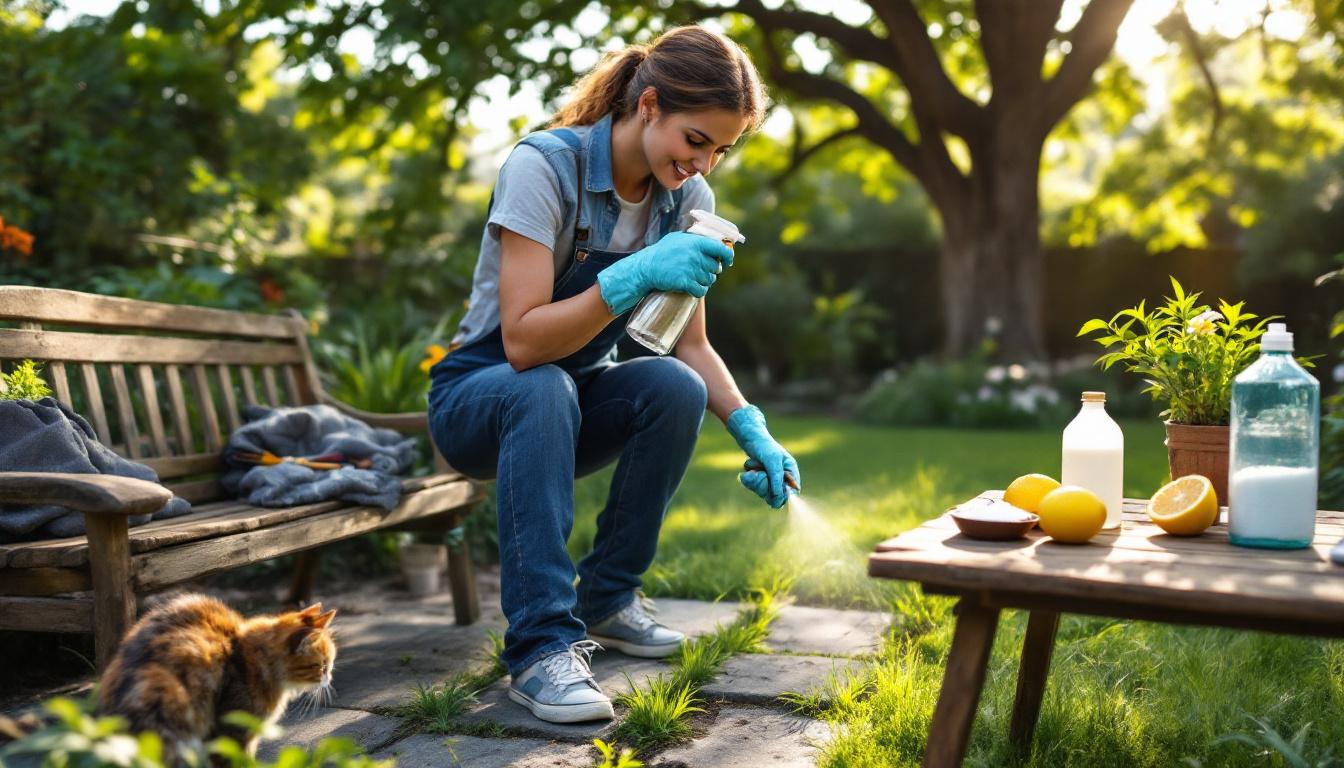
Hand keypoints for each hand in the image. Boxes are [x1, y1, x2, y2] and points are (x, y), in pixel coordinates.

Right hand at [596, 232, 733, 314]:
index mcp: (695, 242)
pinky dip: (698, 291)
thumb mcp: (676, 239)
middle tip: (701, 271)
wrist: (644, 269)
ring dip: (704, 281)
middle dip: (711, 271)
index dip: (728, 256)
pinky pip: (701, 290)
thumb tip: (713, 240)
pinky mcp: (685, 282)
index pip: (721, 249)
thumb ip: (694, 239)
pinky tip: (691, 288)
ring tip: (693, 278)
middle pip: (716, 268)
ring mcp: (690, 269)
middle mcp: (695, 255)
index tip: (728, 261)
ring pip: (709, 280)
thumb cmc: (660, 253)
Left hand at [727, 404, 800, 508]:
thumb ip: (776, 479)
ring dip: (756, 482)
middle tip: (760, 474)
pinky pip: (755, 487)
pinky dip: (751, 480)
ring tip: (754, 469)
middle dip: (766, 486)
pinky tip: (749, 471)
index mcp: (790, 470)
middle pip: (777, 494)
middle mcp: (782, 476)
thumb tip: (779, 497)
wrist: (749, 438)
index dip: (784, 494)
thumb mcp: (772, 461)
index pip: (793, 490)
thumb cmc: (764, 446)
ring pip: (764, 492)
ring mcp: (770, 479)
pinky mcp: (760, 479)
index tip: (774, 494)